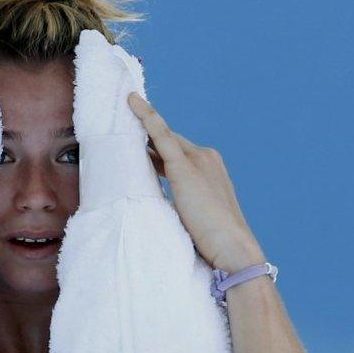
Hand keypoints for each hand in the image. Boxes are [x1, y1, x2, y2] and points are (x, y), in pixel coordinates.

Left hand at [128, 92, 265, 272]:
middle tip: (120, 123)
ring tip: (123, 107)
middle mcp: (206, 157)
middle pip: (168, 140)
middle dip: (145, 134)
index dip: (153, 146)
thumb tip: (153, 199)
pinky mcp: (185, 167)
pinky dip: (146, 117)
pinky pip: (160, 135)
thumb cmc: (213, 240)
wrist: (233, 249)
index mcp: (209, 168)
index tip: (136, 139)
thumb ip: (178, 200)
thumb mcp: (192, 214)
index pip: (175, 151)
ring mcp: (197, 159)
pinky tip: (132, 104)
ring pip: (162, 135)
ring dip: (141, 122)